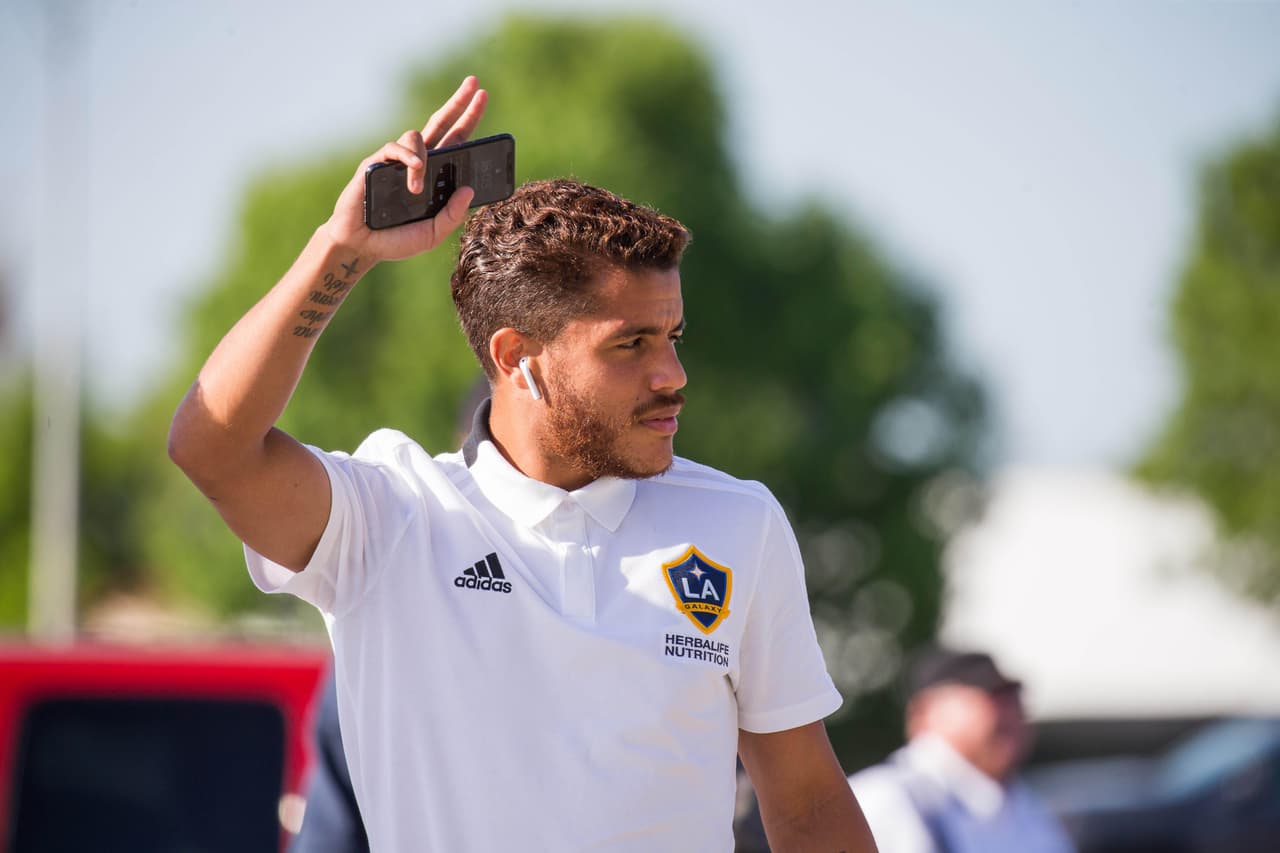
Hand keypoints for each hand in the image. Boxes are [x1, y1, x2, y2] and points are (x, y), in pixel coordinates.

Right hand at [324, 76, 488, 261]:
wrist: (362, 246)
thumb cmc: (397, 240)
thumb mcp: (433, 233)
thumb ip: (452, 216)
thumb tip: (469, 189)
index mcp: (435, 174)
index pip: (456, 140)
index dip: (469, 119)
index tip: (483, 96)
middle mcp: (418, 161)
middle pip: (441, 123)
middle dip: (458, 102)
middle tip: (475, 83)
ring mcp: (396, 160)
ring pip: (416, 136)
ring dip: (422, 160)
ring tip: (415, 190)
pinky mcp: (376, 163)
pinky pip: (395, 147)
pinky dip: (407, 156)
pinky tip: (413, 169)